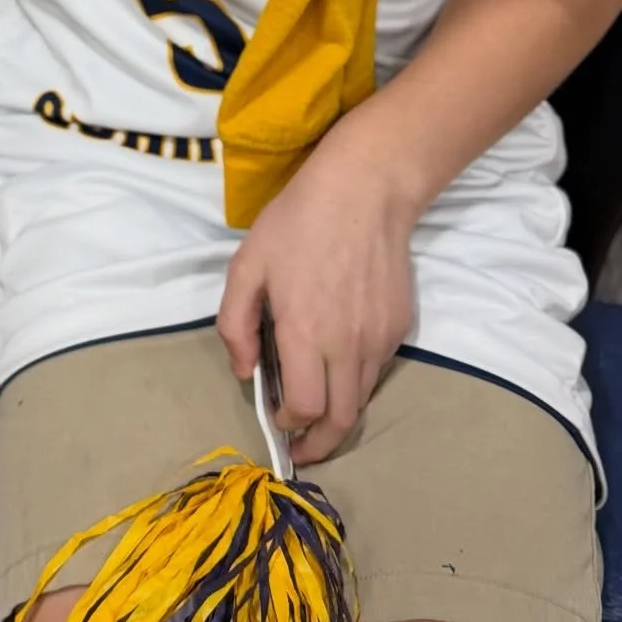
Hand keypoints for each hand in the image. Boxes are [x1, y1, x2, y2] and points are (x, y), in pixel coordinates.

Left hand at [216, 139, 416, 467]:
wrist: (364, 191)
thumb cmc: (297, 224)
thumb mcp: (247, 266)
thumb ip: (236, 324)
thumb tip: (245, 373)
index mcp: (306, 333)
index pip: (306, 410)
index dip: (289, 424)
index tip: (277, 420)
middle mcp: (349, 346)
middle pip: (342, 420)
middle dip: (320, 442)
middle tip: (302, 446)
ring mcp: (380, 338)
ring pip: (363, 398)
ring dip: (339, 412)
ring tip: (318, 406)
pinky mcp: (401, 327)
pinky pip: (378, 369)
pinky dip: (358, 379)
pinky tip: (339, 360)